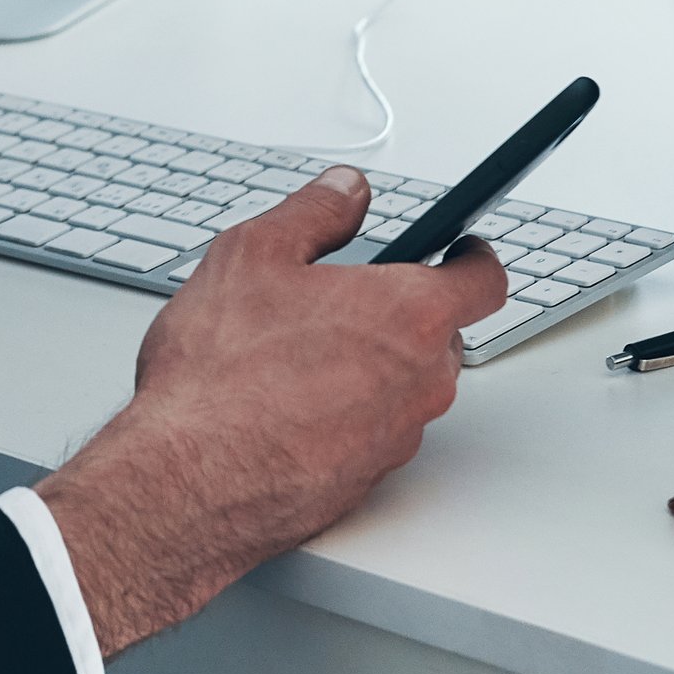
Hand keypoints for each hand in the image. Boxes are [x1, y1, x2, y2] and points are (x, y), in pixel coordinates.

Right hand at [32, 169, 506, 657]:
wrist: (188, 479)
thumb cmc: (220, 374)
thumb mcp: (253, 254)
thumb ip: (315, 213)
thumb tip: (345, 191)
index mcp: (411, 314)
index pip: (484, 279)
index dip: (473, 257)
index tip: (459, 247)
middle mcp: (421, 381)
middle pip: (443, 336)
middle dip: (401, 315)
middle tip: (340, 301)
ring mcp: (398, 437)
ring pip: (405, 387)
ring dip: (369, 367)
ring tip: (295, 357)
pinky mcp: (368, 481)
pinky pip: (373, 433)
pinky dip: (344, 415)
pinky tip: (285, 406)